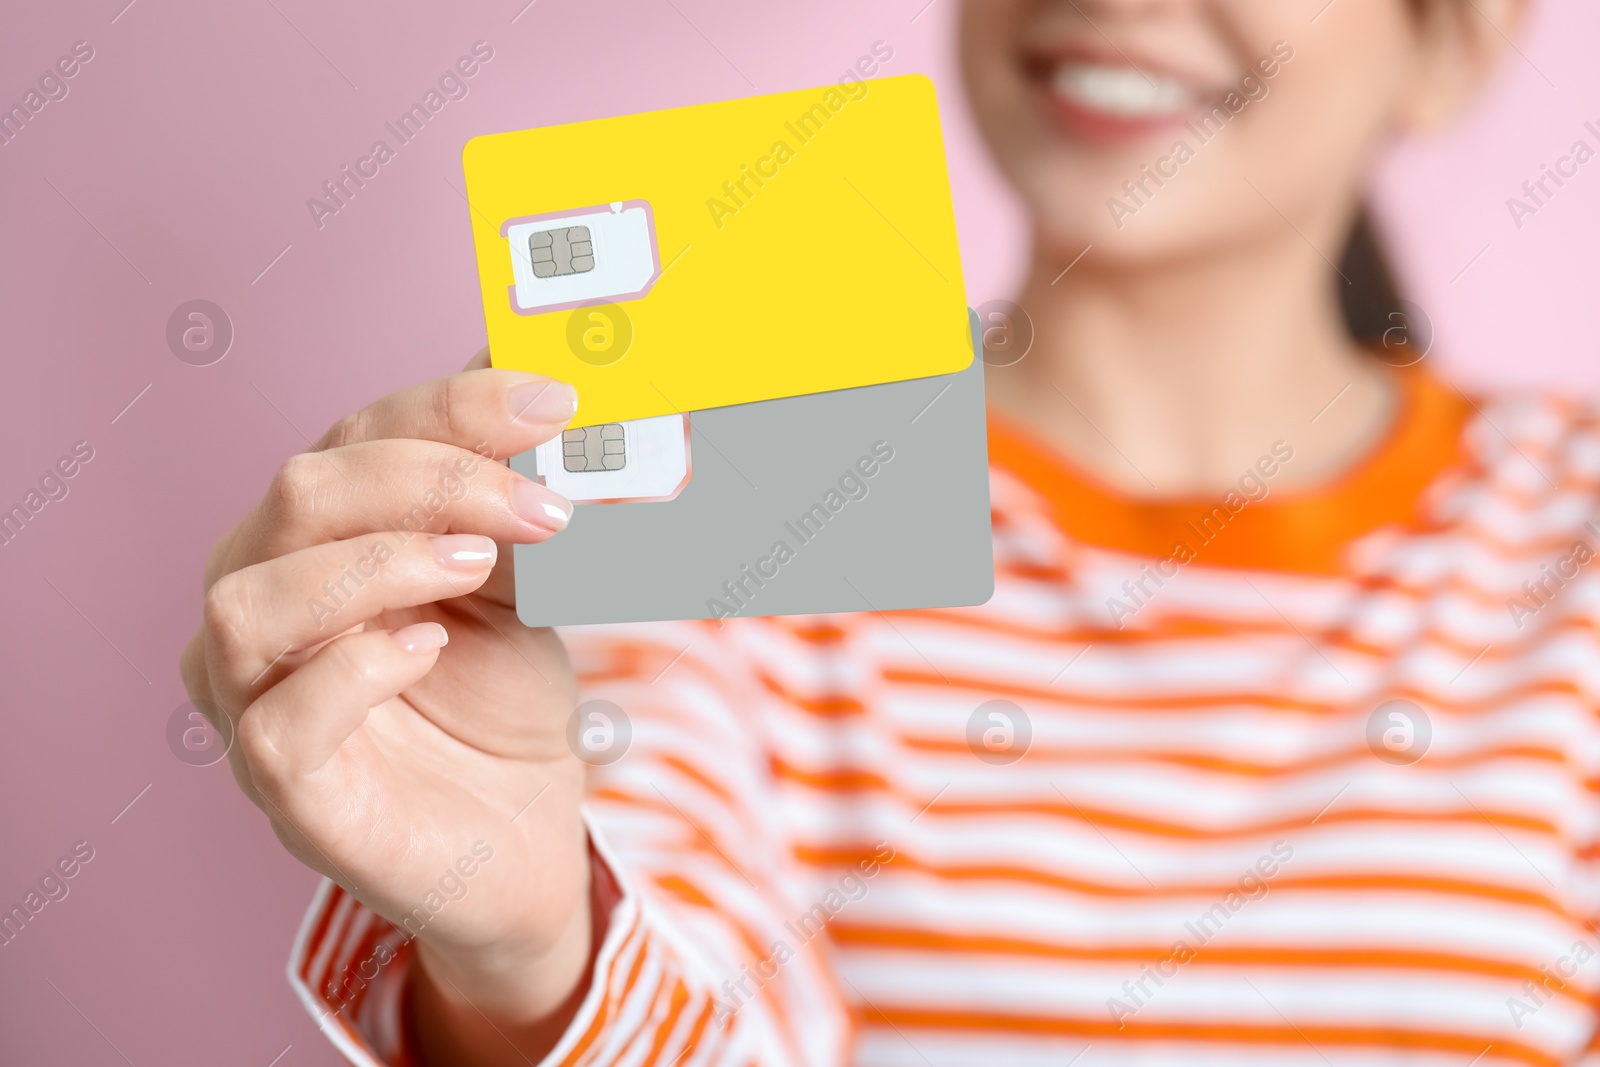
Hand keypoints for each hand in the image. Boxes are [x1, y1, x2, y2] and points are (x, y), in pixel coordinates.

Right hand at [180, 351, 596, 1053]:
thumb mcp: (521, 585)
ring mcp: (256, 698)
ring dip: (378, 563)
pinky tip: (425, 650)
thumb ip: (514, 507)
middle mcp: (266, 602)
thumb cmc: (500, 701)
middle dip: (432, 478)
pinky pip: (277, 724)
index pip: (356, 437)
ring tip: (479, 566)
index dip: (452, 408)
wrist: (522, 833)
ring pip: (253, 601)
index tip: (554, 404)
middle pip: (302, 495)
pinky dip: (353, 674)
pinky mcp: (284, 790)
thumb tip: (554, 408)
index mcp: (317, 536)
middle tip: (542, 504)